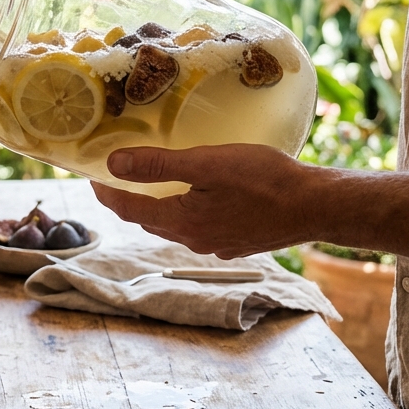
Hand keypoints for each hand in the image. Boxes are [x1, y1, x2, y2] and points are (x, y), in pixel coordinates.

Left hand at [90, 144, 317, 258]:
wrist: (316, 206)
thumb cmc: (264, 180)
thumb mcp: (206, 163)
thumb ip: (158, 165)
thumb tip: (114, 166)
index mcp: (182, 221)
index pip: (129, 210)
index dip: (107, 194)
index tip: (91, 177)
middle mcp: (195, 240)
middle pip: (149, 220)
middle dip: (130, 200)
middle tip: (118, 177)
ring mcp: (217, 245)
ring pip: (175, 225)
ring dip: (159, 207)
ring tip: (153, 183)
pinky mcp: (237, 243)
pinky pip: (200, 228)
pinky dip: (187, 211)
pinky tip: (198, 196)